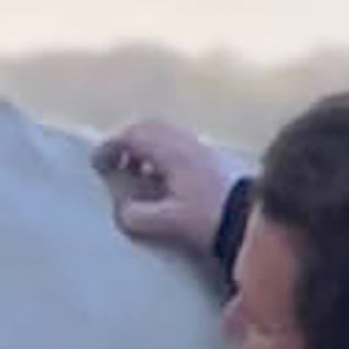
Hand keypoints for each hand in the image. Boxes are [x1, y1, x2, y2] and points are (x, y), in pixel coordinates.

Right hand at [94, 117, 236, 253]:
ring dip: (145, 148)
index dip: (111, 148)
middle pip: (148, 127)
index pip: (133, 136)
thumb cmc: (209, 217)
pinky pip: (178, 143)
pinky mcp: (211, 156)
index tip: (97, 163)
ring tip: (137, 172)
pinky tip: (163, 177)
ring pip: (165, 134)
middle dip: (127, 142)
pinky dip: (162, 153)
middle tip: (114, 163)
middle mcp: (184, 141)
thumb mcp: (170, 221)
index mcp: (171, 151)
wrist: (251, 217)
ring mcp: (200, 146)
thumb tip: (121, 211)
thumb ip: (140, 216)